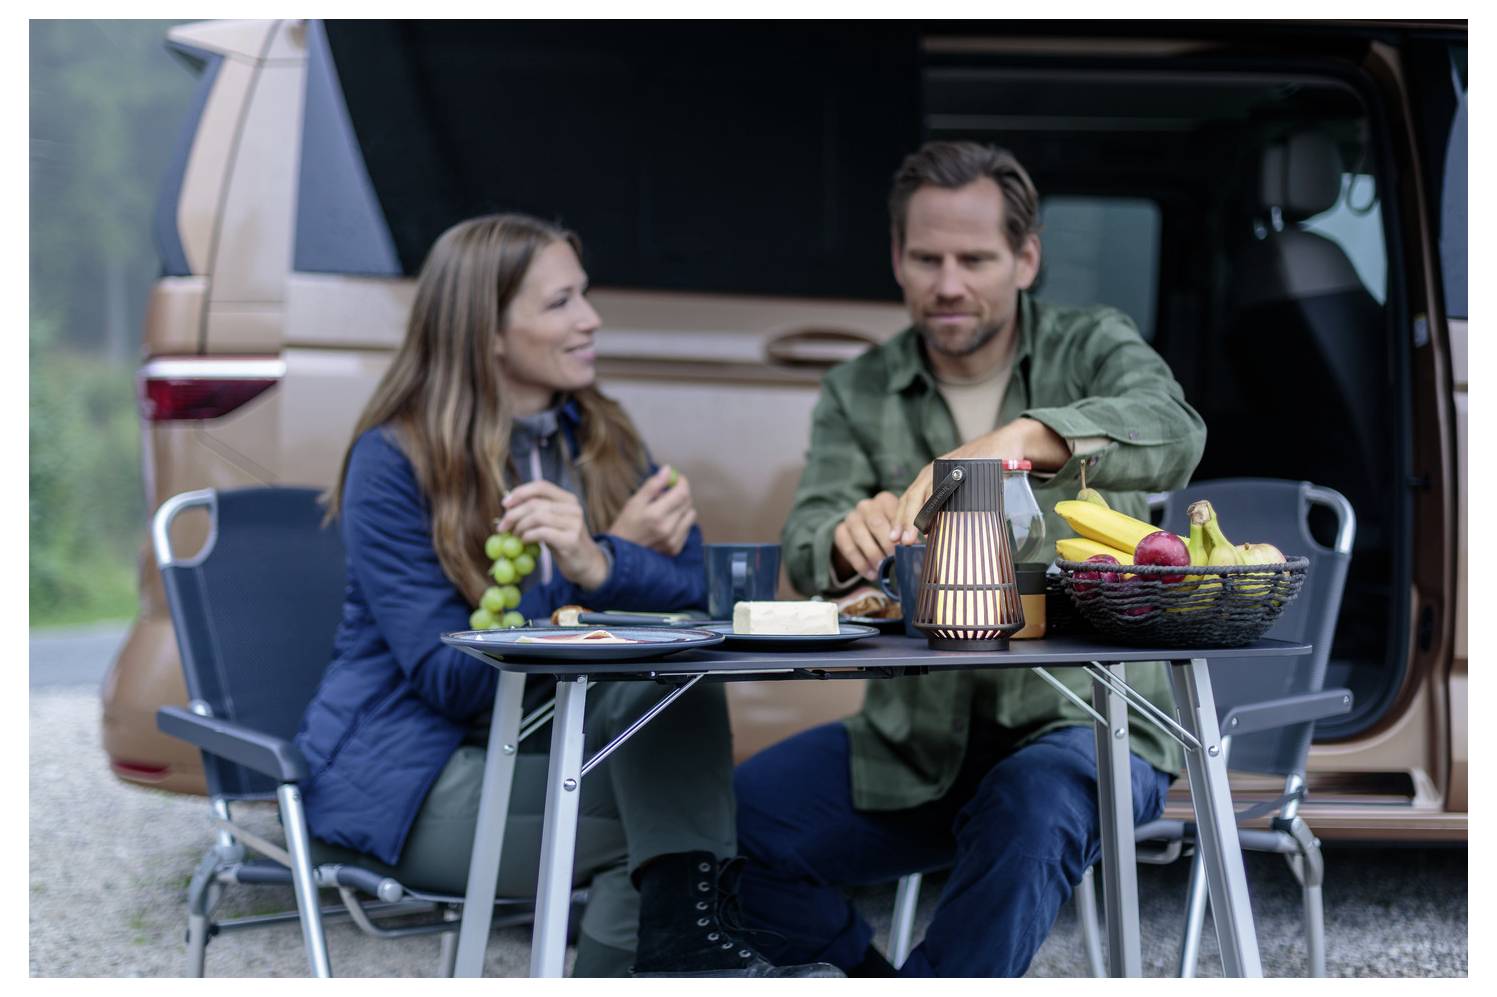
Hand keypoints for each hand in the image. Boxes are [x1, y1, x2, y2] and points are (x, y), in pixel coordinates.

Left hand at [496, 481, 608, 589]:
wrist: (586, 564)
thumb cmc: (564, 542)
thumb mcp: (552, 523)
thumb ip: (537, 512)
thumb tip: (508, 505)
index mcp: (568, 499)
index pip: (541, 486)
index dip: (520, 492)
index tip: (504, 504)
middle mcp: (573, 508)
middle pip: (535, 503)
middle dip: (513, 514)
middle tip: (501, 527)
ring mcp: (574, 524)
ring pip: (537, 517)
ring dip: (520, 527)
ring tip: (515, 536)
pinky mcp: (571, 540)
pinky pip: (542, 533)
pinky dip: (528, 536)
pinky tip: (524, 542)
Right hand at [607, 465, 697, 555]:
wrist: (619, 555)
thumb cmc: (625, 525)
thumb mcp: (634, 502)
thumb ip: (652, 485)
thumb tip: (668, 470)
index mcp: (656, 515)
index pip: (681, 493)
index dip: (682, 482)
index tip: (676, 478)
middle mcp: (668, 529)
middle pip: (687, 503)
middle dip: (682, 493)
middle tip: (670, 491)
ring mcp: (673, 541)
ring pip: (690, 516)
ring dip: (683, 508)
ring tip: (668, 508)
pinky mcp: (675, 549)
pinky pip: (687, 529)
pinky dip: (681, 522)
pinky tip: (668, 523)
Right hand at [832, 491, 901, 582]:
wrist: (863, 534)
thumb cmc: (888, 531)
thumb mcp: (899, 527)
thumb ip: (906, 534)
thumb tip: (919, 548)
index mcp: (884, 500)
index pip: (893, 512)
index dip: (901, 529)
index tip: (908, 545)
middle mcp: (866, 506)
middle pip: (875, 523)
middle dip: (886, 543)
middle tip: (896, 559)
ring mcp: (851, 517)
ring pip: (860, 535)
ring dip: (873, 554)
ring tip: (882, 569)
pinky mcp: (840, 531)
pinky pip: (849, 548)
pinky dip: (861, 564)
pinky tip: (871, 575)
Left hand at [889, 418, 1067, 544]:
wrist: (1004, 446)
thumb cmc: (980, 471)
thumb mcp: (958, 487)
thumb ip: (945, 504)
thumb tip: (934, 533)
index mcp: (929, 476)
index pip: (908, 499)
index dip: (900, 519)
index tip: (894, 539)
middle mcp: (934, 470)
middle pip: (913, 496)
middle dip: (906, 520)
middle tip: (901, 541)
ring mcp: (949, 467)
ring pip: (928, 493)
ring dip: (921, 515)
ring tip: (916, 534)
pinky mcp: (964, 466)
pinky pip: (950, 486)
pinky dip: (943, 502)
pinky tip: (940, 517)